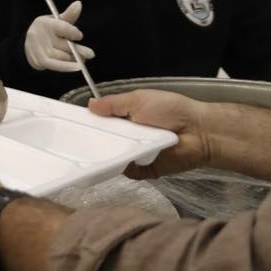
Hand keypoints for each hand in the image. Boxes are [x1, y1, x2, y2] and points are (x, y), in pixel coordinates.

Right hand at [23, 1, 94, 71]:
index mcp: (44, 22)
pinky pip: (56, 65)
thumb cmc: (47, 31)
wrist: (29, 45)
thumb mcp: (56, 21)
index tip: (79, 35)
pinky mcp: (39, 61)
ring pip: (62, 56)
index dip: (71, 31)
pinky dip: (67, 67)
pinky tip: (77, 67)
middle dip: (78, 50)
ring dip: (74, 58)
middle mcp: (39, 36)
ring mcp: (39, 49)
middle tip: (91, 54)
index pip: (60, 27)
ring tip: (82, 59)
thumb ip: (69, 15)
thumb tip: (79, 3)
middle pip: (63, 44)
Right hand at [88, 89, 211, 178]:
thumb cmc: (171, 110)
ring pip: (112, 157)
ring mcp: (135, 155)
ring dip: (105, 155)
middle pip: (104, 141)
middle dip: (92, 141)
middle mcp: (129, 137)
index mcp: (126, 118)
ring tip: (92, 153)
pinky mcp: (144, 170)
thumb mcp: (139, 99)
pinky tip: (114, 163)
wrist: (199, 131)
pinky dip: (121, 168)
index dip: (89, 123)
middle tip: (76, 142)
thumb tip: (89, 105)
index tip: (71, 124)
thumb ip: (113, 104)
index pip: (102, 122)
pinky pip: (126, 171)